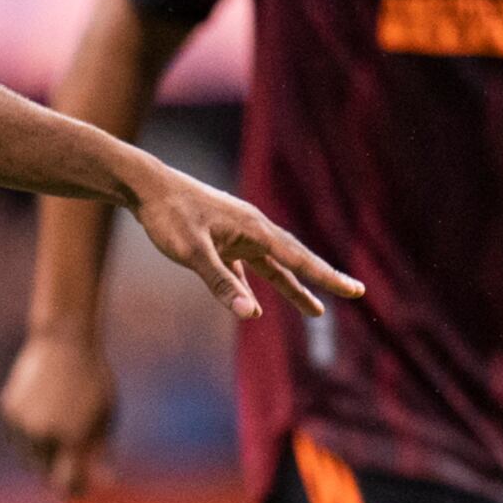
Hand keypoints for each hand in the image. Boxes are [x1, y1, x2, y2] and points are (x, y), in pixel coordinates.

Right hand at [0, 329, 119, 498]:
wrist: (64, 341)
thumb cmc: (94, 380)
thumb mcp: (106, 418)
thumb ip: (100, 455)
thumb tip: (102, 484)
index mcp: (71, 439)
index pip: (67, 484)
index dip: (75, 489)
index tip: (82, 487)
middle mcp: (43, 435)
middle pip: (46, 472)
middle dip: (59, 470)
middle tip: (75, 457)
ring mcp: (22, 423)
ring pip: (30, 456)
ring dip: (44, 453)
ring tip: (61, 425)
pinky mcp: (8, 411)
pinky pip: (19, 437)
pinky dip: (31, 434)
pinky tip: (46, 411)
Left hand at [125, 161, 361, 322]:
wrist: (146, 186)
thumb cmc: (168, 217)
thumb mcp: (193, 254)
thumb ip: (222, 284)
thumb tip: (251, 316)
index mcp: (254, 230)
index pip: (300, 260)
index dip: (328, 278)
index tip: (356, 290)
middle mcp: (253, 230)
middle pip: (295, 261)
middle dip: (321, 280)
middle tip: (352, 293)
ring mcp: (237, 233)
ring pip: (272, 266)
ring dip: (291, 288)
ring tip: (314, 310)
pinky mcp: (220, 239)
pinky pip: (245, 267)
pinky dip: (253, 285)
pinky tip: (253, 304)